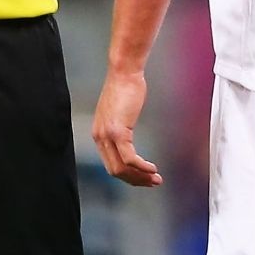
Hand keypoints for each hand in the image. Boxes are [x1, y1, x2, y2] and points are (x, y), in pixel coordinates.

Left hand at [92, 69, 160, 186]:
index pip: (110, 164)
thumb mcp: (120, 112)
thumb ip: (120, 128)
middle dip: (135, 180)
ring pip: (122, 168)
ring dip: (140, 177)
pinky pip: (130, 158)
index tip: (143, 177)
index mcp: (98, 134)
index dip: (128, 175)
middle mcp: (99, 137)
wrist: (125, 72)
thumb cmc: (125, 87)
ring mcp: (107, 135)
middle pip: (115, 171)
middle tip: (152, 182)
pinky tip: (152, 169)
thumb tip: (128, 140)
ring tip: (156, 179)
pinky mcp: (118, 132)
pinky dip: (142, 167)